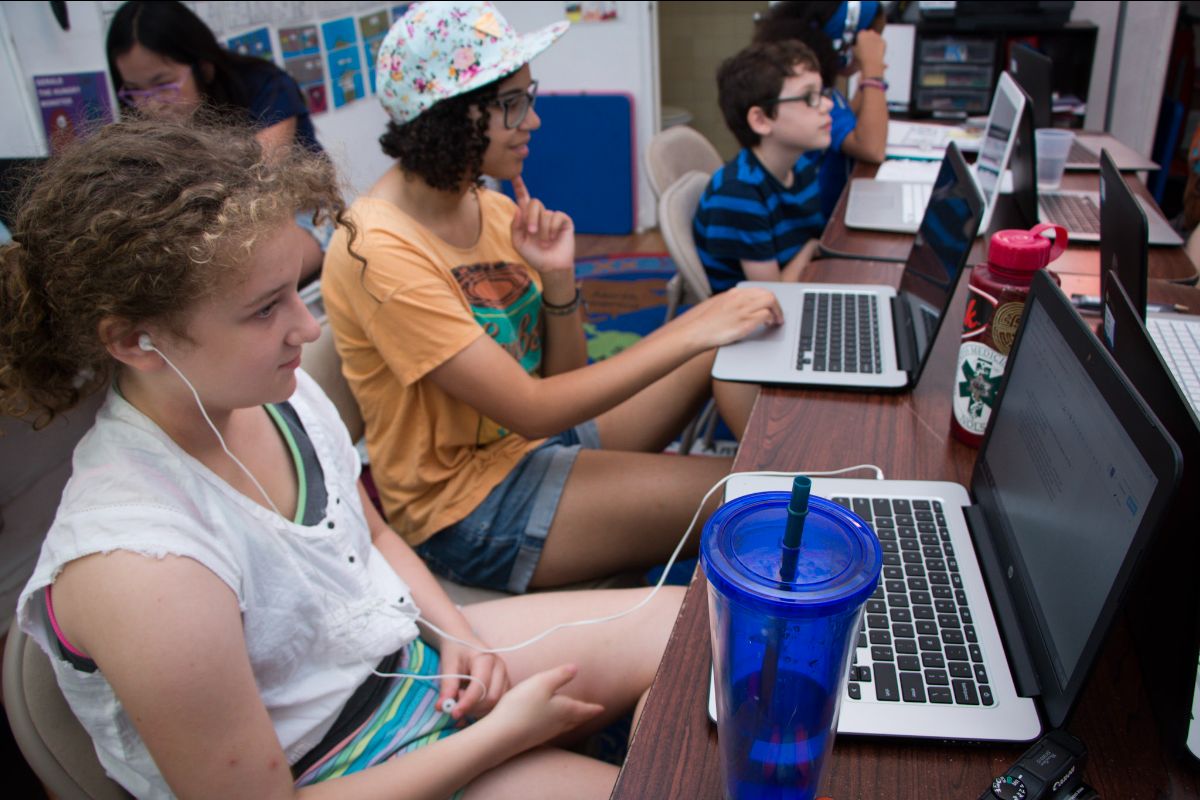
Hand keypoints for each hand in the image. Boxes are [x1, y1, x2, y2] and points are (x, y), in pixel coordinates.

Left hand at [435, 638, 510, 721]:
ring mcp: (505, 676)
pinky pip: (497, 703)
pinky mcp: (504, 685)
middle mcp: (500, 668)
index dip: (467, 703)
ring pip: (496, 703)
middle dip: (473, 707)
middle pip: (492, 698)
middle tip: (456, 703)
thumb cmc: (455, 650)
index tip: (453, 713)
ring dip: (478, 709)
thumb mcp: (448, 665)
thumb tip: (441, 707)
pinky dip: (483, 709)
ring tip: (462, 698)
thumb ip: (447, 686)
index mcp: (486, 659)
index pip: (480, 687)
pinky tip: (470, 703)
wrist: (462, 640)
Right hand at [484, 664, 603, 751]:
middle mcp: (558, 724)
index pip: (584, 709)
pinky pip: (551, 729)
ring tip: (574, 716)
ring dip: (572, 720)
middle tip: (591, 712)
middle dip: (584, 715)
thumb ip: (560, 675)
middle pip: (576, 719)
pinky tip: (549, 722)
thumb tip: (576, 668)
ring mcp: (545, 733)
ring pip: (564, 725)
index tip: (601, 709)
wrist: (501, 736)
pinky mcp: (533, 737)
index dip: (593, 708)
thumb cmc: (523, 706)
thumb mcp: (542, 683)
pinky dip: (557, 724)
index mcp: (565, 710)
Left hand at [510, 176, 575, 276]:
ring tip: (545, 243)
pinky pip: (556, 216)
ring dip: (542, 230)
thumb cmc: (534, 256)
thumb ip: (515, 226)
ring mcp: (553, 217)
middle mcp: (540, 215)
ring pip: (545, 213)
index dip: (519, 186)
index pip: (523, 199)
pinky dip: (552, 228)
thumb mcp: (518, 243)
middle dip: (531, 217)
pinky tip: (554, 238)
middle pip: (535, 202)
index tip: (514, 175)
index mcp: (527, 218)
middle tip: (531, 232)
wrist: (550, 266)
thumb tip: (518, 209)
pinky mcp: (564, 221)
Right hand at [672, 286, 783, 349]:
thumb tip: (744, 305)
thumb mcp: (719, 305)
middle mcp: (740, 298)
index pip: (759, 290)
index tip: (770, 307)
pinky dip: (771, 319)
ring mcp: (743, 309)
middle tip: (778, 315)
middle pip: (768, 294)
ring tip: (776, 321)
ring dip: (777, 311)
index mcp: (734, 293)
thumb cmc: (706, 323)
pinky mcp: (745, 322)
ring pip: (770, 301)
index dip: (768, 299)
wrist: (697, 332)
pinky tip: (768, 325)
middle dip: (777, 305)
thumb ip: (732, 302)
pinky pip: (766, 315)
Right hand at [852, 29, 886, 77]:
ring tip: (871, 50)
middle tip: (866, 46)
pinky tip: (876, 52)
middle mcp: (870, 33)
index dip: (860, 38)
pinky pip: (880, 42)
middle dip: (868, 38)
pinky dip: (879, 45)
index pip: (860, 33)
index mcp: (862, 34)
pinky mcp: (883, 41)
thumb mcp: (853, 51)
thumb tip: (855, 45)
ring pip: (875, 37)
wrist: (871, 63)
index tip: (859, 43)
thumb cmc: (861, 57)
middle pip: (869, 33)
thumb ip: (854, 45)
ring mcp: (878, 37)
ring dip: (874, 41)